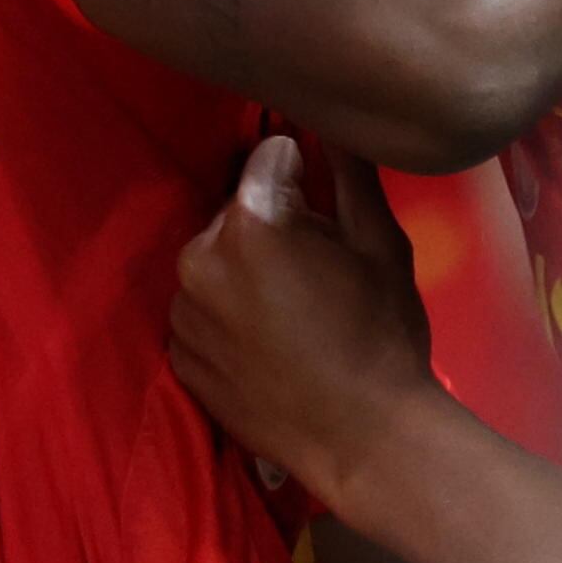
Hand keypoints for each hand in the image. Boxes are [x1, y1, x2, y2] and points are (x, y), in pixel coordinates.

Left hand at [169, 137, 443, 512]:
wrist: (363, 438)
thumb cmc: (382, 335)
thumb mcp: (380, 245)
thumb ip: (351, 174)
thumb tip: (334, 124)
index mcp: (249, 223)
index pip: (266, 160)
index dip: (299, 172)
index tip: (321, 200)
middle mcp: (199, 260)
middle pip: (234, 214)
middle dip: (269, 225)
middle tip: (316, 267)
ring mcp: (183, 313)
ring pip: (215, 266)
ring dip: (244, 273)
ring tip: (294, 312)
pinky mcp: (179, 356)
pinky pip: (202, 315)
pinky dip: (227, 319)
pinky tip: (268, 345)